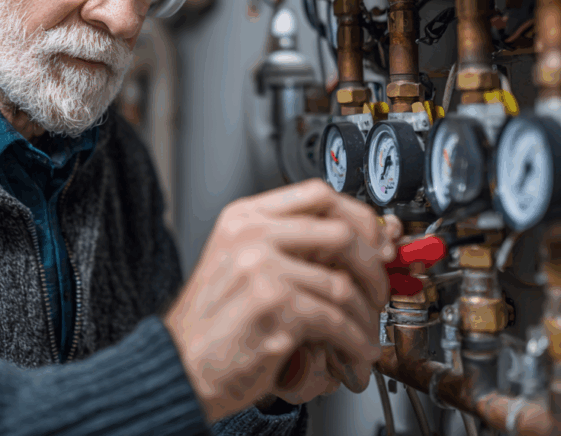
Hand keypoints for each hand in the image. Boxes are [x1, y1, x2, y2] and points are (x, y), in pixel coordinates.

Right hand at [163, 179, 396, 421]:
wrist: (181, 365)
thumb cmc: (215, 322)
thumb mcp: (241, 264)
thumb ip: (288, 246)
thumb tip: (358, 245)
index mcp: (244, 217)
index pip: (318, 194)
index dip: (359, 218)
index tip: (376, 243)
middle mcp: (251, 236)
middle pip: (341, 234)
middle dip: (373, 269)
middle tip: (378, 293)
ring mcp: (261, 269)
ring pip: (344, 285)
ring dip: (366, 318)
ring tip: (365, 334)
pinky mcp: (273, 308)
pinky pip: (336, 321)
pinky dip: (355, 341)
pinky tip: (355, 352)